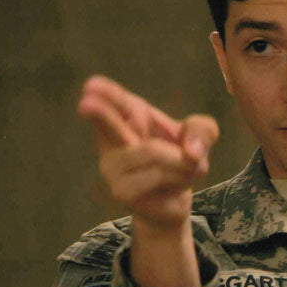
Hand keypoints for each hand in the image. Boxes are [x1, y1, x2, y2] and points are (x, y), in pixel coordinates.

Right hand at [78, 75, 218, 235]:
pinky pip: (159, 175)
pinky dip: (179, 177)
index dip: (105, 93)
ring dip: (181, 160)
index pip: (117, 101)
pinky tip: (174, 184)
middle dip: (98, 113)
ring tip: (183, 168)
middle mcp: (113, 140)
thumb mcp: (200, 137)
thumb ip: (201, 131)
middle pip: (108, 123)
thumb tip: (191, 153)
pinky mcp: (121, 191)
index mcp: (129, 117)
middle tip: (84, 104)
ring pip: (153, 152)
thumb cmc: (180, 160)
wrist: (174, 201)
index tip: (91, 85)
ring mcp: (112, 167)